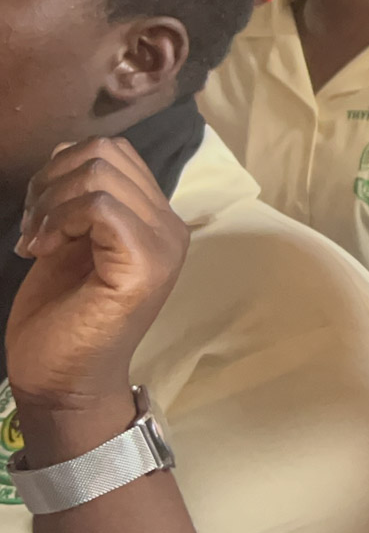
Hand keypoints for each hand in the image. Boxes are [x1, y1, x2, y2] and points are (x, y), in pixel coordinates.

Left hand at [6, 139, 188, 416]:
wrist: (63, 380)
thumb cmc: (63, 316)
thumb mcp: (72, 240)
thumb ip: (81, 198)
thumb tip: (65, 154)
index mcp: (156, 220)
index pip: (116, 152)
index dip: (62, 168)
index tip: (39, 215)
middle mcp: (170, 227)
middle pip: (108, 153)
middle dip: (52, 180)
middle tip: (34, 226)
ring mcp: (162, 246)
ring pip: (100, 174)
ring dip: (51, 202)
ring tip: (37, 239)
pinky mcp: (144, 265)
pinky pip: (99, 207)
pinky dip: (59, 220)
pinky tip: (42, 249)